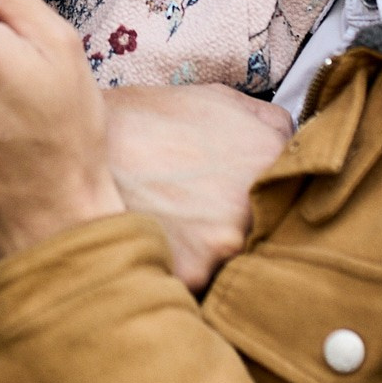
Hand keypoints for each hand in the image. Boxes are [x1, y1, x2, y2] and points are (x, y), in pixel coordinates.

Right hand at [103, 86, 292, 292]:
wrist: (80, 145)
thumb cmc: (146, 120)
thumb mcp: (216, 97)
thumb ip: (269, 120)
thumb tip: (293, 141)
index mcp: (270, 158)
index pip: (301, 188)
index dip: (277, 192)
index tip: (256, 194)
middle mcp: (256, 204)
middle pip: (272, 229)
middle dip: (249, 224)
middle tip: (211, 211)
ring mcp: (224, 244)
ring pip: (239, 262)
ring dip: (219, 253)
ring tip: (182, 229)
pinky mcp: (192, 275)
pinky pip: (203, 285)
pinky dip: (187, 272)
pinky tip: (164, 246)